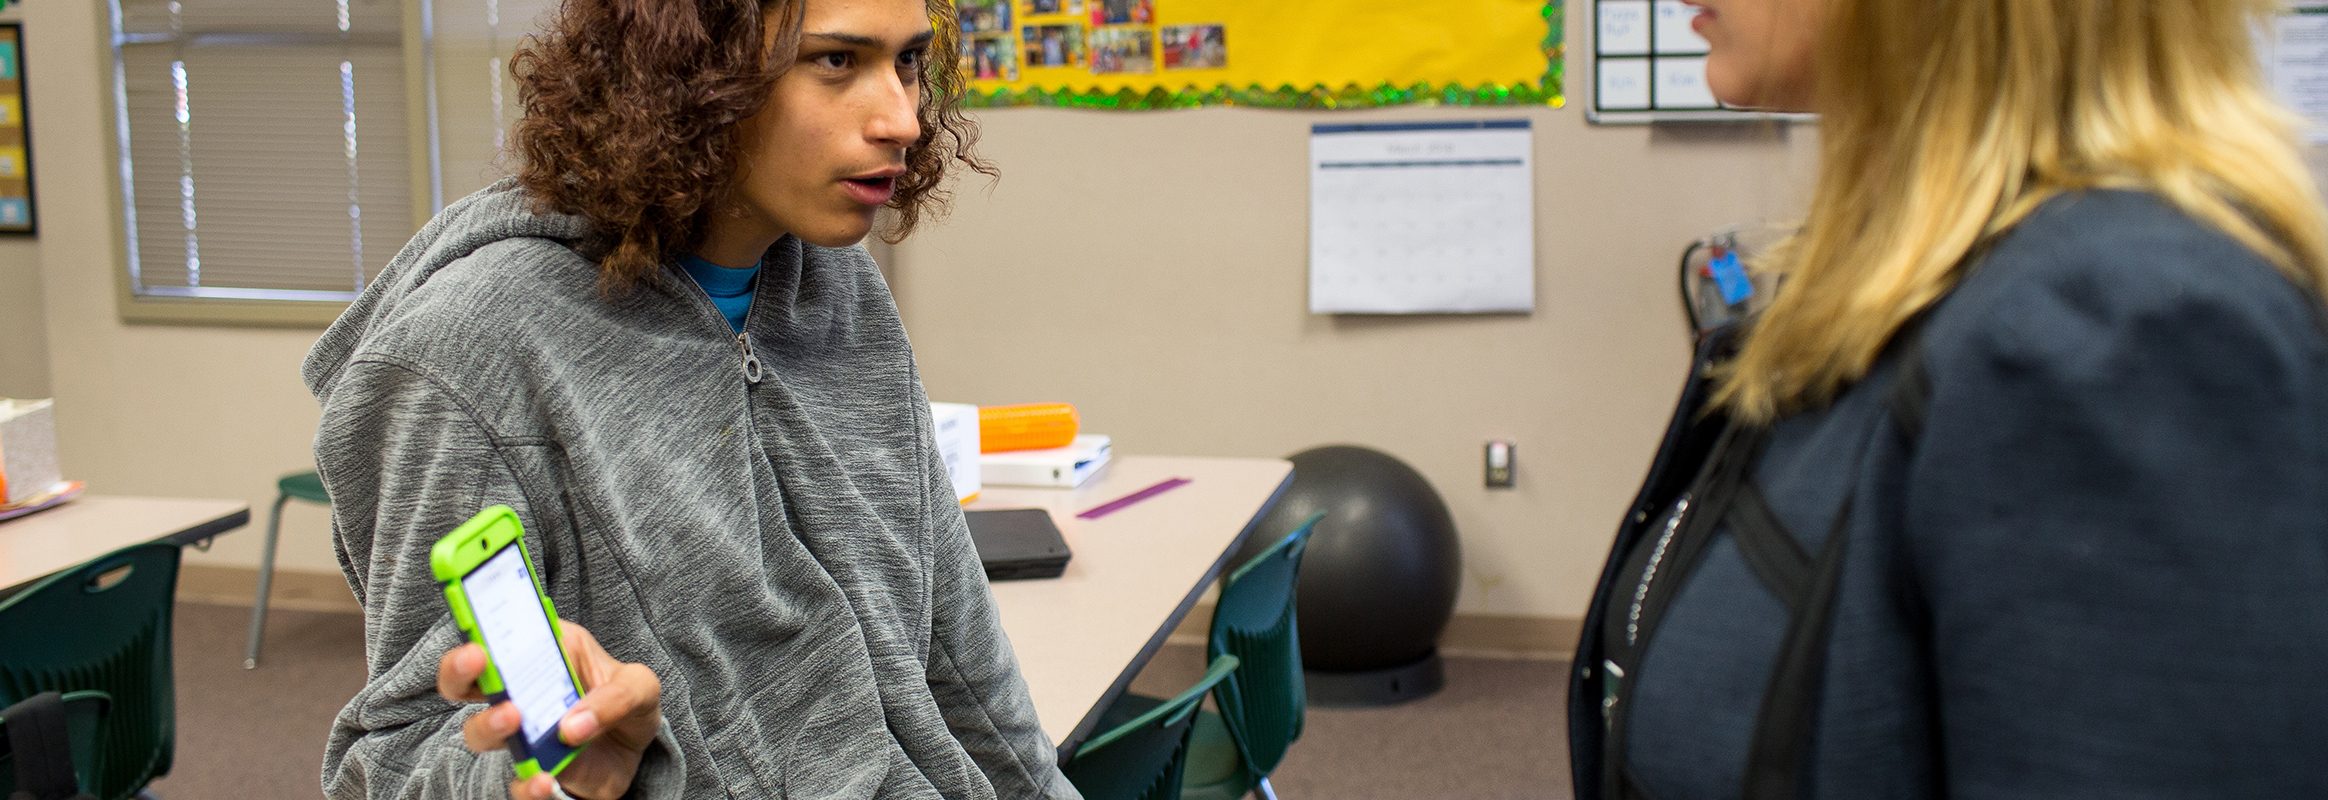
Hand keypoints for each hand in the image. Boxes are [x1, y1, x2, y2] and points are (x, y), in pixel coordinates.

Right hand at [438, 621, 663, 799]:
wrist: (637, 752)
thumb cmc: (628, 703)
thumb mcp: (639, 686)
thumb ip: (616, 696)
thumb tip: (573, 726)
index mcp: (543, 653)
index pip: (498, 634)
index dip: (478, 628)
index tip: (477, 629)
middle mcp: (519, 691)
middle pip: (465, 679)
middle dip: (459, 670)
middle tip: (475, 662)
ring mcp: (520, 732)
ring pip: (479, 730)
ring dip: (489, 723)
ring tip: (514, 718)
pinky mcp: (531, 771)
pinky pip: (516, 782)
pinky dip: (525, 784)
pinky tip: (543, 780)